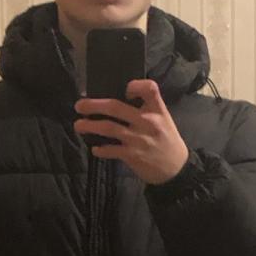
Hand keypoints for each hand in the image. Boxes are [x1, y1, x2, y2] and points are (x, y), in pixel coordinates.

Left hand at [73, 79, 188, 183]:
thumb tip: (117, 101)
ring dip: (89, 126)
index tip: (125, 90)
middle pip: (115, 107)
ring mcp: (138, 139)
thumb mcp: (163, 119)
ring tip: (78, 125)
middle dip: (93, 105)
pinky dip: (100, 149)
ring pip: (108, 128)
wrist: (176, 168)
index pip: (149, 89)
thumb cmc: (166, 140)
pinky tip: (95, 148)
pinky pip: (110, 150)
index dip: (135, 86)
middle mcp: (147, 122)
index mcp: (157, 110)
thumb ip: (146, 109)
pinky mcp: (131, 155)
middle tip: (79, 106)